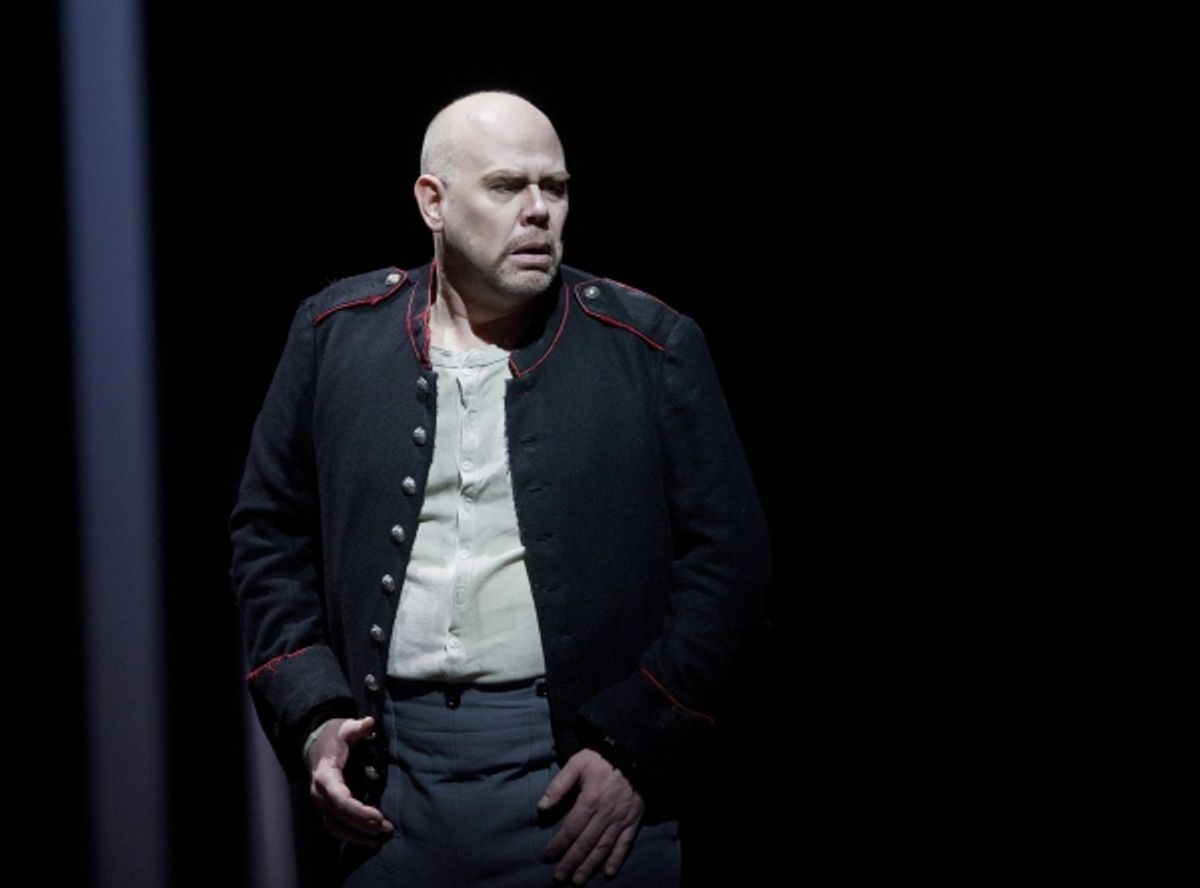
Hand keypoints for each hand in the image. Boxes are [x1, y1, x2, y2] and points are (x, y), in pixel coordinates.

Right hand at [306, 716, 393, 845]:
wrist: (315, 743)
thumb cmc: (333, 737)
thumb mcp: (344, 728)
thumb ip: (357, 728)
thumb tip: (369, 723)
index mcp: (325, 776)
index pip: (341, 799)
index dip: (359, 811)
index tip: (379, 816)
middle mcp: (320, 794)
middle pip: (340, 817)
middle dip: (363, 825)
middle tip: (387, 829)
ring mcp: (321, 803)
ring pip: (336, 827)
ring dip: (357, 836)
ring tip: (379, 840)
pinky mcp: (325, 808)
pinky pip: (335, 827)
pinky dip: (350, 835)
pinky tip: (368, 840)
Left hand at [539, 749, 643, 883]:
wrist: (635, 754)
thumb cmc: (603, 758)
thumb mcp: (578, 763)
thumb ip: (559, 784)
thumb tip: (542, 805)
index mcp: (590, 801)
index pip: (571, 829)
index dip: (558, 844)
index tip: (547, 856)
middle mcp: (605, 815)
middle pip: (585, 844)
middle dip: (571, 862)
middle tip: (559, 878)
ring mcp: (620, 820)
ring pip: (603, 848)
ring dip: (590, 866)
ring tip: (578, 881)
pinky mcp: (633, 821)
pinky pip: (625, 844)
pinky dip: (617, 859)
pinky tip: (608, 872)